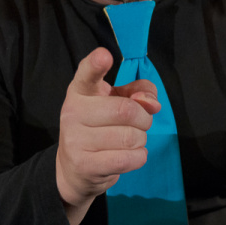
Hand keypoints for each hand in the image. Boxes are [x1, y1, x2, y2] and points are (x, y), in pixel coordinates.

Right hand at [56, 47, 161, 215]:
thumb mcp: (117, 101)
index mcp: (81, 91)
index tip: (104, 56)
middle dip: (144, 119)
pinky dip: (139, 157)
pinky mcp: (85, 164)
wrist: (75, 168)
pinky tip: (130, 155)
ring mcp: (75, 140)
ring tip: (130, 141)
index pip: (87, 74)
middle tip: (140, 124)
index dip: (96, 64)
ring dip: (141, 140)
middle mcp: (73, 112)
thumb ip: (140, 92)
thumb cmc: (100, 127)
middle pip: (126, 110)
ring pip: (130, 137)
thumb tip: (152, 104)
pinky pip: (128, 159)